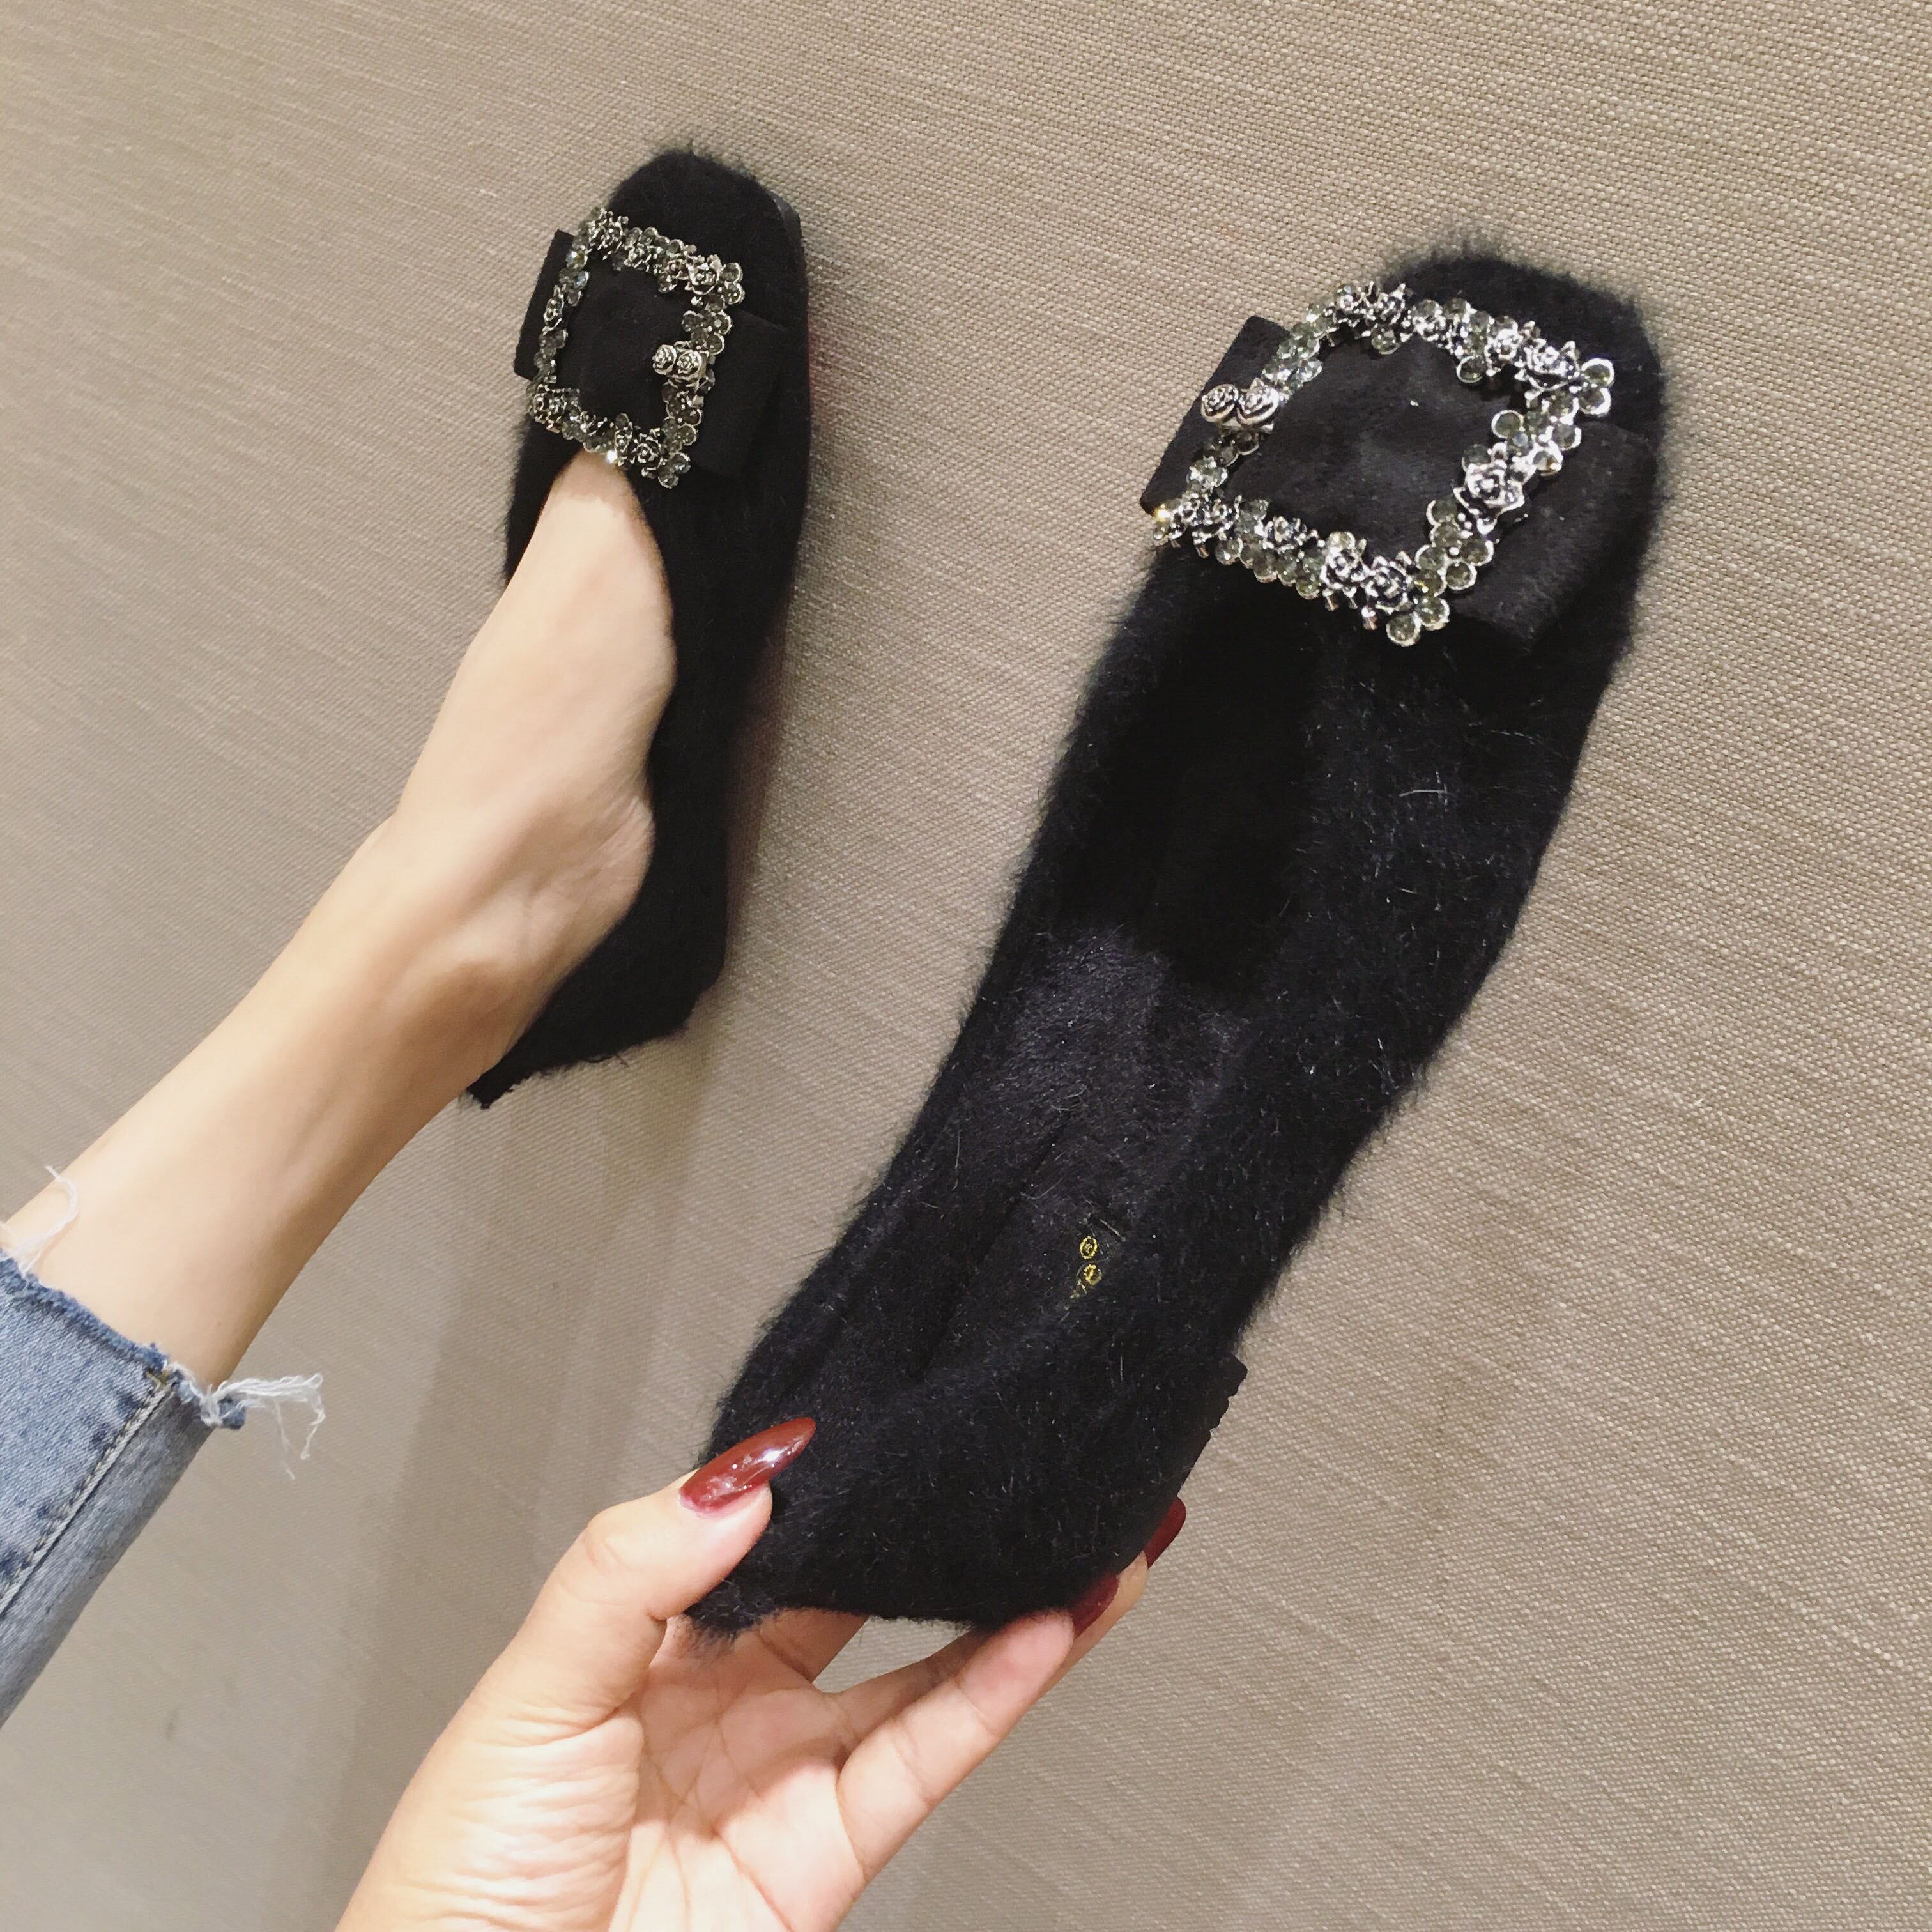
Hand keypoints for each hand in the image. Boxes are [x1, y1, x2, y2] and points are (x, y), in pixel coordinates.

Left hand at [337, 1420, 1178, 1930]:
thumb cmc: (459, 1875)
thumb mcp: (531, 1687)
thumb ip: (630, 1570)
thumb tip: (744, 1480)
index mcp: (650, 1643)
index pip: (765, 1536)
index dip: (834, 1479)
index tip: (898, 1412)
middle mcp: (729, 1703)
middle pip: (862, 1596)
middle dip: (939, 1531)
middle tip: (1016, 1458)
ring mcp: (783, 1778)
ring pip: (922, 1673)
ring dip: (1011, 1605)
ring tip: (1090, 1531)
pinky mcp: (826, 1856)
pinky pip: (926, 1757)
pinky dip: (999, 1691)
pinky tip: (1054, 1624)